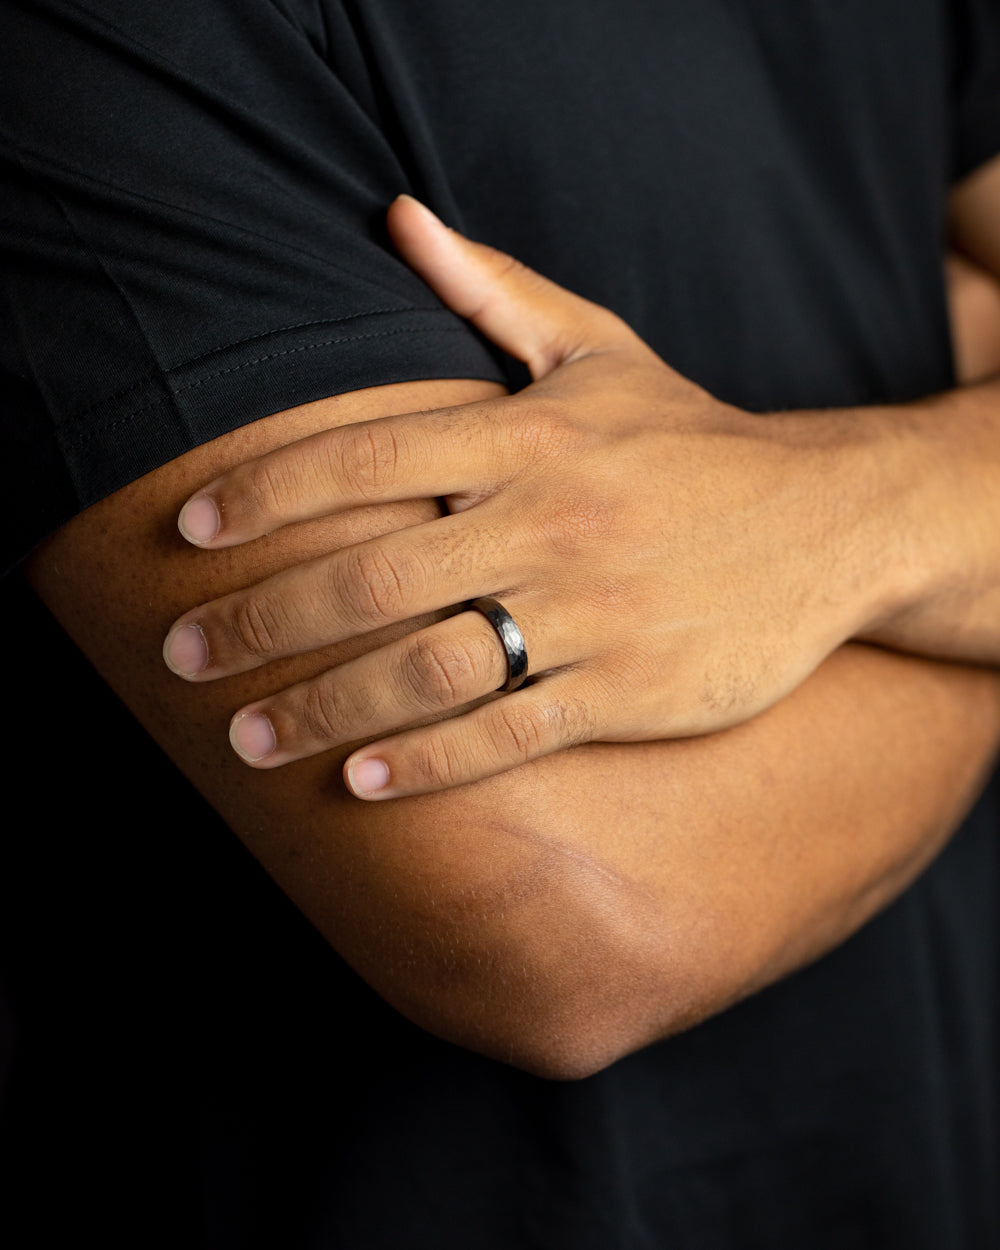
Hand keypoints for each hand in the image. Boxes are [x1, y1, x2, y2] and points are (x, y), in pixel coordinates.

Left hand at [164, 196, 889, 797]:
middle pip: (371, 576)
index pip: (365, 455)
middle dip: (261, 620)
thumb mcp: (601, 350)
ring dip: (322, 707)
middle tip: (184, 653)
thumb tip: (398, 216)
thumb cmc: (694, 442)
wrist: (829, 524)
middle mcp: (551, 521)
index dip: (263, 492)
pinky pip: (509, 733)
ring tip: (244, 734)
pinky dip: (427, 763)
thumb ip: (495, 289)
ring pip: (428, 668)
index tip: (189, 531)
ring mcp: (592, 613)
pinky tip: (358, 781)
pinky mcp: (630, 690)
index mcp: (532, 435)